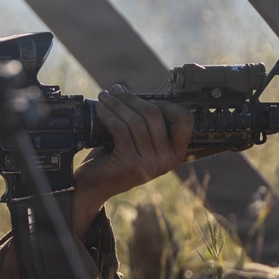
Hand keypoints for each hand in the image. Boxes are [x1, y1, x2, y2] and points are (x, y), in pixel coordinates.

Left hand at [72, 84, 193, 235]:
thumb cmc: (114, 161)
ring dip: (117, 104)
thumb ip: (147, 126)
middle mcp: (166, 161)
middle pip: (154, 116)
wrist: (93, 188)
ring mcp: (149, 164)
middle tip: (115, 90)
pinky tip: (100, 109)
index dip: (166, 104)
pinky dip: (108, 114)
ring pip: (135, 120)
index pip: (185, 120)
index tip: (146, 97)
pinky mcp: (129, 163)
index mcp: (175, 155)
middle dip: (132, 98)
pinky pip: (120, 129)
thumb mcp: (139, 144)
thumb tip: (141, 95)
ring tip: (105, 97)